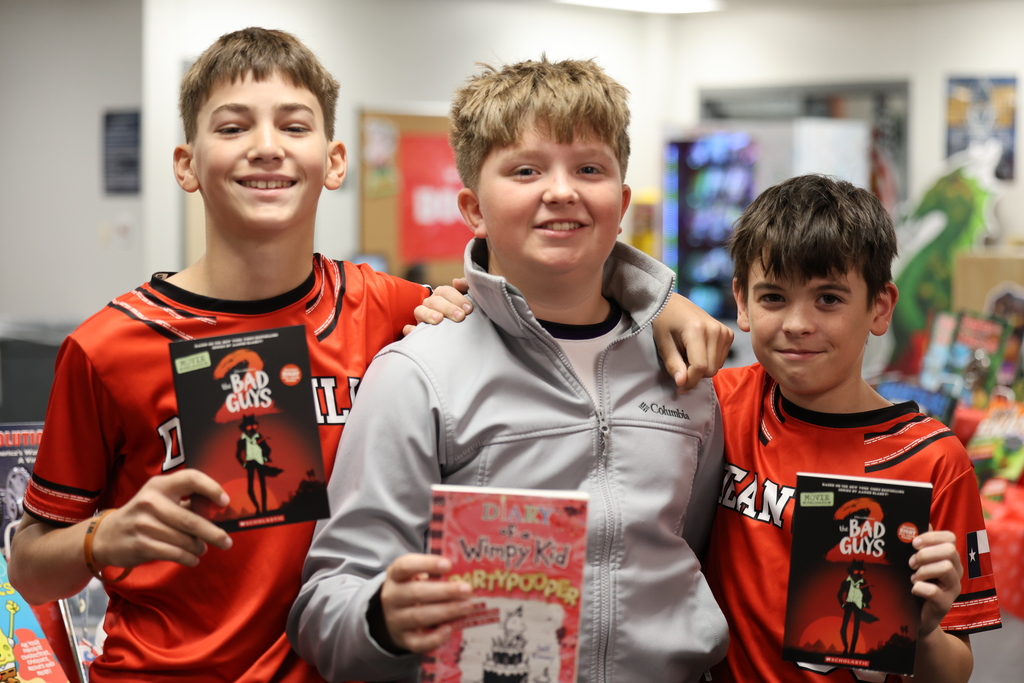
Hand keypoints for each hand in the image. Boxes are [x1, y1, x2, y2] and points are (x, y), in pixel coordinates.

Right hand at [90, 469, 232, 569]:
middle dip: (214, 533)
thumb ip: (185, 501)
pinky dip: (188, 558)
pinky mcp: (141, 544)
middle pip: (192, 519)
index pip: (191, 478)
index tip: (225, 502)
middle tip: (227, 541)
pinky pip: (174, 553)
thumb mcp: (160, 500)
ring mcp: (144, 523)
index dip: (212, 488)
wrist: (106, 536)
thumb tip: (218, 510)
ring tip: (202, 549)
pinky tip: (193, 559)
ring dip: (199, 547)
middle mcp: (151, 501)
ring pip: (184, 539)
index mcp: (160, 485)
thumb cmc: (143, 516)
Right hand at [381, 553, 472, 652]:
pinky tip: (450, 629)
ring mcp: (396, 620)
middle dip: (444, 591)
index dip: (427, 564)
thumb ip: (434, 573)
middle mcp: (392, 597)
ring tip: (467, 607)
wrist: (392, 615)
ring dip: (446, 611)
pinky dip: (434, 638)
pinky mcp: (403, 639)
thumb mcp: (415, 575)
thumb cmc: (411, 588)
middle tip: (467, 589)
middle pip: (416, 593)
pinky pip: (418, 642)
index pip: (405, 566)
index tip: (448, 565)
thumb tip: (465, 573)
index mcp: (395, 576)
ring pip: (419, 617)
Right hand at [404, 278, 472, 335]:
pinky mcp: (417, 330)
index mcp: (441, 295)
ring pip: (420, 311)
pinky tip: (413, 330)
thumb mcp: (467, 299)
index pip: (445, 291)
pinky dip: (410, 329)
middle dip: (448, 308)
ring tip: (439, 319)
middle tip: (460, 316)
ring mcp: (422, 316)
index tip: (468, 309)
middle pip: (434, 301)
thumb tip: (456, 281)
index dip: (457, 298)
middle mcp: (430, 304)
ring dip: (428, 314)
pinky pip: (408, 329)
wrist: (458, 334)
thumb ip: (465, 287)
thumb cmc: (463, 312)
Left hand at [653, 293, 733, 391]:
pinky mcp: (729, 334)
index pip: (700, 367)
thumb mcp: (663, 344)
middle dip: (695, 375)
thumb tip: (682, 384)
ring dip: (702, 368)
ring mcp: (725, 331)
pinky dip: (709, 361)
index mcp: (697, 330)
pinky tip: (698, 351)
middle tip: (680, 366)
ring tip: (688, 355)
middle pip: (710, 370)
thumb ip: (673, 364)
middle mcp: (716, 330)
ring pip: (717, 367)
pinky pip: (721, 360)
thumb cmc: (665, 322)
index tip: (679, 386)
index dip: (690, 381)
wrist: (674, 303)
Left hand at [909, 528, 962, 636]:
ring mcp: (953, 588)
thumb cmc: (915, 583)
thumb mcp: (917, 562)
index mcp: (949, 558)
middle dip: (926, 554)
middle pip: (949, 551)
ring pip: (945, 567)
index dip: (931, 537)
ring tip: (913, 578)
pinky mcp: (945, 604)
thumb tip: (918, 521)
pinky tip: (913, 590)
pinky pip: (933, 591)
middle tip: (911, 563)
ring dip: (923, 571)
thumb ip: (919, 545)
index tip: (913, 544)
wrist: (914, 615)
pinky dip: (918, 588)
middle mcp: (955, 571)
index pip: (950, 538)